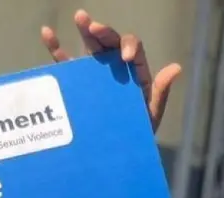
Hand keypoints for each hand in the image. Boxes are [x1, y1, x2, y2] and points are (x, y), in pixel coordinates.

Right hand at [41, 10, 181, 131]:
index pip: (133, 49)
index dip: (129, 47)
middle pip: (110, 42)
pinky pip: (65, 62)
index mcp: (134, 72)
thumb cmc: (137, 132)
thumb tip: (176, 68)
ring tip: (80, 17)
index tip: (125, 57)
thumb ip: (160, 91)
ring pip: (90, 46)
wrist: (117, 153)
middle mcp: (115, 68)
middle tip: (94, 27)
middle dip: (104, 32)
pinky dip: (55, 47)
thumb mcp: (150, 114)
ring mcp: (95, 72)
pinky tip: (47, 32)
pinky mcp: (78, 81)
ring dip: (85, 30)